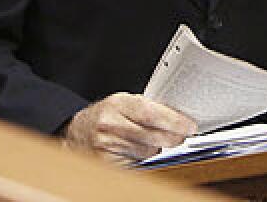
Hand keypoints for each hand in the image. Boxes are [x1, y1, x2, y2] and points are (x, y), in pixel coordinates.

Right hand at [63, 92, 196, 162]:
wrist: (77, 132)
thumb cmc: (106, 115)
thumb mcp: (124, 102)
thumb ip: (147, 107)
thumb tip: (178, 116)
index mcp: (118, 104)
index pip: (151, 113)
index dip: (174, 121)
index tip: (189, 126)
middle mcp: (110, 124)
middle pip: (153, 135)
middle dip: (173, 137)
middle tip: (181, 135)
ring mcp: (107, 145)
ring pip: (148, 151)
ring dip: (157, 148)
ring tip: (149, 140)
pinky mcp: (107, 163)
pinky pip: (137, 163)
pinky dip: (143, 158)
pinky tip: (136, 150)